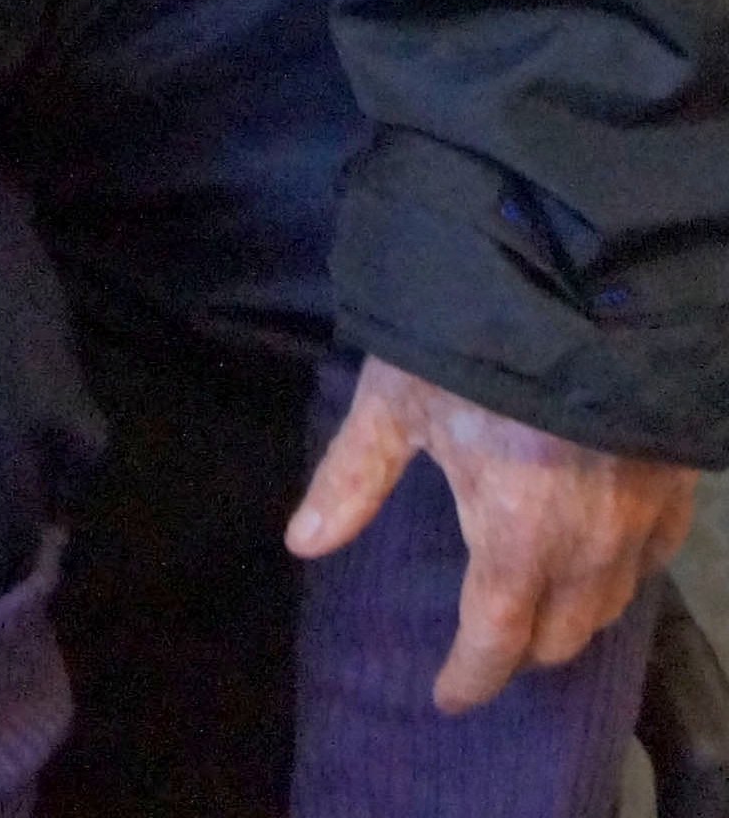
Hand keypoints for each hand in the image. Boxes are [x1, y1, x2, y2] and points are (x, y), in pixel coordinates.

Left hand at [285, 356, 695, 709]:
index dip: (470, 675)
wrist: (578, 281)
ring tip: (533, 611)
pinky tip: (600, 561)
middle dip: (518, 650)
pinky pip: (653, 562)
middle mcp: (589, 546)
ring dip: (571, 619)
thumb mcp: (394, 400)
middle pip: (558, 634)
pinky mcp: (674, 487)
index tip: (447, 696)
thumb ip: (353, 477)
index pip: (496, 639)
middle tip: (484, 643)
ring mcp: (641, 520)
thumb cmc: (468, 339)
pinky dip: (621, 577)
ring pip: (610, 606)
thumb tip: (302, 544)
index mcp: (517, 534)